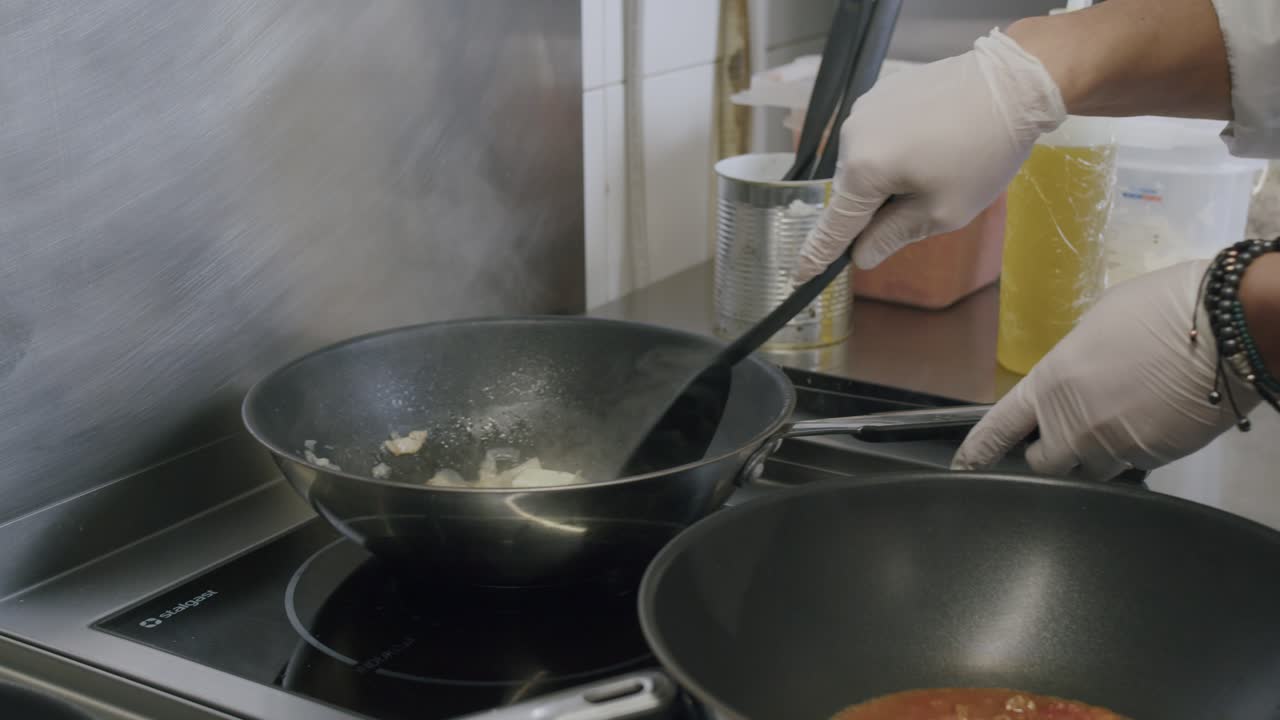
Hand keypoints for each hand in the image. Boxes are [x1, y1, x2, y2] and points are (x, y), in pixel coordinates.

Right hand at [792, 29, 1065, 280]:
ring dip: (890, 176)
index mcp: (863, 170)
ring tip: (939, 164)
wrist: (1014, 81)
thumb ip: (894, 236)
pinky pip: (879, 134)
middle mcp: (852, 136)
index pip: (835, 225)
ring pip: (866, 162)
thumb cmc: (982, 153)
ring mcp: (865, 108)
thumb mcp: (944, 212)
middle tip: (928, 202)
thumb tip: (862, 256)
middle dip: (878, 208)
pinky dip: (898, 147)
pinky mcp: (882, 92)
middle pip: (854, 192)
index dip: (819, 254)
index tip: (801, 275)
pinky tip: (935, 141)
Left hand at [952, 260, 1260, 480]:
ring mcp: (1115, 447)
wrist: (1225, 327)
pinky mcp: (1155, 459)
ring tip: (1121, 422)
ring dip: (1096, 455)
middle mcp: (1074, 425)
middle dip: (1050, 453)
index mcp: (1051, 384)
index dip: (978, 451)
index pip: (999, 429)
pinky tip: (1153, 422)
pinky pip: (1134, 465)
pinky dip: (1136, 451)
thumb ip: (1076, 360)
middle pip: (1045, 464)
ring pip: (1092, 471)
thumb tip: (1078, 374)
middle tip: (1069, 434)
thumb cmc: (1159, 309)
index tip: (964, 467)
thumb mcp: (1098, 323)